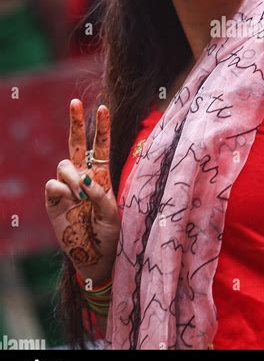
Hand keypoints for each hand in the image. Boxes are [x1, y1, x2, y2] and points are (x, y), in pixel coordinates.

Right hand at [45, 99, 119, 284]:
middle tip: (74, 102)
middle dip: (76, 122)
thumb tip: (83, 178)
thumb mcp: (113, 214)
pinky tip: (70, 201)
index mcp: (102, 177)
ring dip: (73, 175)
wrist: (96, 258)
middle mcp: (84, 178)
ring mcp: (68, 189)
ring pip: (64, 164)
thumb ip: (101, 194)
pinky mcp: (54, 202)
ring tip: (81, 195)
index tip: (102, 107)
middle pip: (78, 144)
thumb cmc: (111, 235)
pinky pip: (53, 185)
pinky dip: (62, 190)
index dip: (101, 127)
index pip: (101, 146)